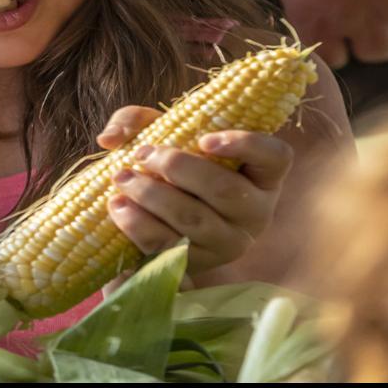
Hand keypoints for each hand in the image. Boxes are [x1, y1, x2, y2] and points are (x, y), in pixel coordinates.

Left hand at [95, 105, 294, 273]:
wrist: (157, 222)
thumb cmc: (171, 170)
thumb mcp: (161, 136)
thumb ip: (136, 122)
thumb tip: (111, 138)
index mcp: (263, 177)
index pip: (275, 157)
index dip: (246, 145)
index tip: (204, 139)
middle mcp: (256, 214)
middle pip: (225, 190)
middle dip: (177, 168)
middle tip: (142, 154)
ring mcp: (230, 244)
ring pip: (194, 219)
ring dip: (152, 195)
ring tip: (122, 178)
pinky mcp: (200, 266)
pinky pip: (170, 246)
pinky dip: (139, 224)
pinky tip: (119, 207)